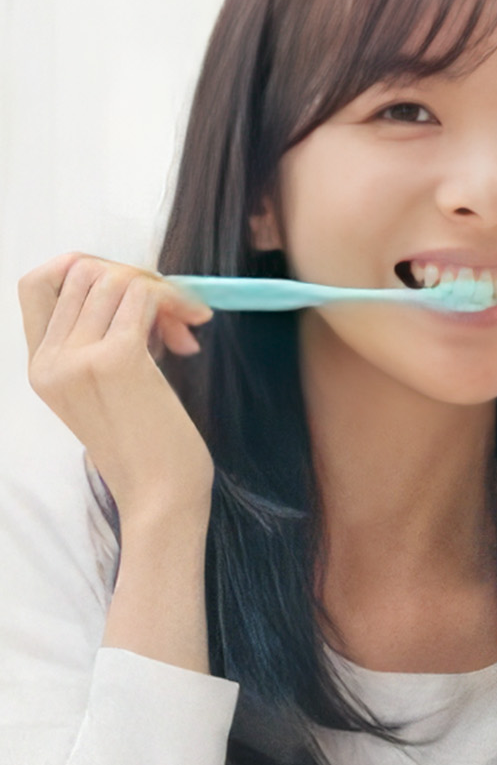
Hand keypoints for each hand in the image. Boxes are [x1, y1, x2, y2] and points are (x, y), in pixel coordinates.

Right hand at [19, 253, 215, 518]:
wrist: (161, 499)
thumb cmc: (150, 449)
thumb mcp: (110, 391)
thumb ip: (106, 342)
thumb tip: (141, 285)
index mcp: (40, 367)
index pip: (37, 283)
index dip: (83, 265)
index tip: (130, 286)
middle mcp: (49, 359)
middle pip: (84, 270)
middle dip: (138, 278)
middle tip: (175, 317)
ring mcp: (77, 358)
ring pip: (117, 277)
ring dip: (164, 292)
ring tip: (186, 334)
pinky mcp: (117, 360)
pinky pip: (144, 295)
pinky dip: (175, 300)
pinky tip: (193, 331)